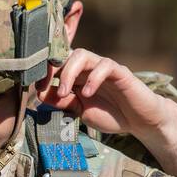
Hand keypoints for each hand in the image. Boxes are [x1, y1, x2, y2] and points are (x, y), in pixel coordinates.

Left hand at [36, 48, 176, 176]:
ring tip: (66, 93)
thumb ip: (62, 102)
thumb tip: (40, 93)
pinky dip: (94, 78)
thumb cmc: (111, 114)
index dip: (44, 71)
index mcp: (78, 76)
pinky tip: (88, 94)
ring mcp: (104, 68)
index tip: (37, 87)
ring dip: (69, 72)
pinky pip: (105, 66)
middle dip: (53, 69)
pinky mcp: (120, 72)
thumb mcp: (80, 111)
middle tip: (47, 89)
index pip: (57, 63)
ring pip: (83, 54)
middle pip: (66, 55)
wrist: (139, 122)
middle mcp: (89, 68)